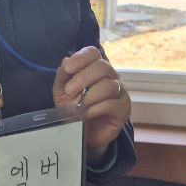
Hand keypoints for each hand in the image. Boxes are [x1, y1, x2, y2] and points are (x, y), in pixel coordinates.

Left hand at [52, 46, 129, 164]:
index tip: (68, 68)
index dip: (81, 58)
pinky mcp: (124, 108)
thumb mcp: (62, 92)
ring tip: (78, 106)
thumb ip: (63, 76)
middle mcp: (110, 76)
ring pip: (109, 85)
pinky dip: (95, 109)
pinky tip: (86, 114)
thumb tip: (66, 60)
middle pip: (103, 66)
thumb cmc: (74, 108)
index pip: (93, 53)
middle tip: (69, 92)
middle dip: (82, 78)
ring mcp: (120, 91)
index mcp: (95, 68)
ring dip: (89, 96)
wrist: (83, 133)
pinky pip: (112, 103)